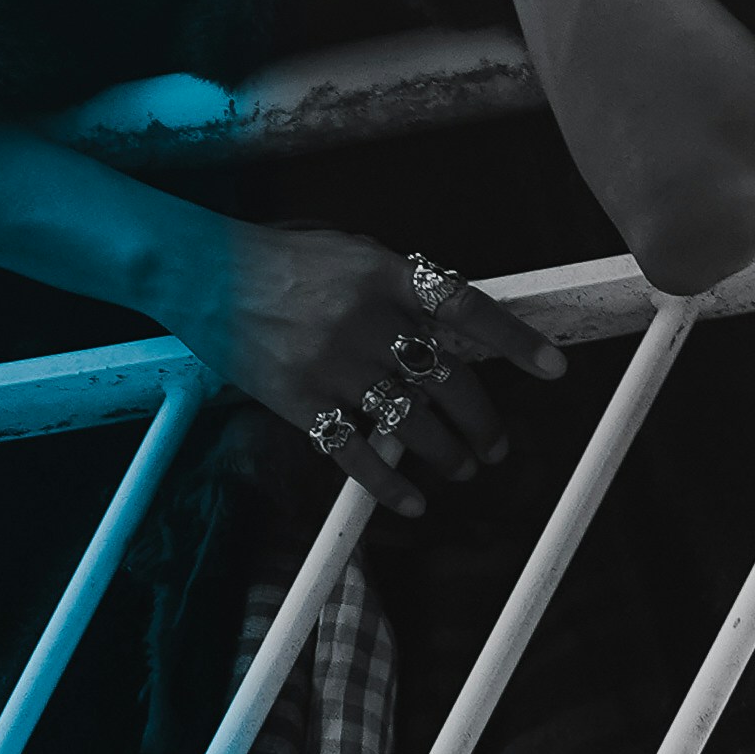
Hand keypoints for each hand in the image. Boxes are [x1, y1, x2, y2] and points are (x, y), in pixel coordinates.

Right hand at [171, 227, 563, 519]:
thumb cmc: (278, 260)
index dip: (516, 340)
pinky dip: (388, 484)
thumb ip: (400, 285)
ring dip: (447, 453)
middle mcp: (367, 319)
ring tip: (462, 467)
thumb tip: (450, 325)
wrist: (201, 271)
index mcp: (386, 274)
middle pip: (448, 379)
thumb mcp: (350, 252)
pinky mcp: (300, 400)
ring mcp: (334, 363)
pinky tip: (412, 500)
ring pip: (412, 422)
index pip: (468, 309)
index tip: (553, 368)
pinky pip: (356, 453)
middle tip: (495, 444)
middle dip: (482, 420)